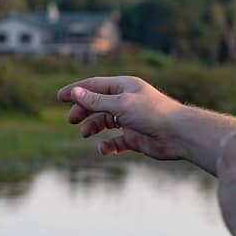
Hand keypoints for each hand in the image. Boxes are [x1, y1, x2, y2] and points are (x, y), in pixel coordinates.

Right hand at [57, 76, 186, 159]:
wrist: (177, 134)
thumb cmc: (152, 113)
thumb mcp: (120, 104)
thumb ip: (96, 101)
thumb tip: (75, 93)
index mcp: (124, 87)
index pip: (94, 86)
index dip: (76, 91)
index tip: (59, 97)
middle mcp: (126, 101)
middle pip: (97, 104)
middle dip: (82, 111)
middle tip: (71, 120)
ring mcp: (129, 120)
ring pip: (103, 123)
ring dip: (92, 127)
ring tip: (84, 134)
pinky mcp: (133, 138)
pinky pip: (114, 141)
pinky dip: (107, 145)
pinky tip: (104, 148)